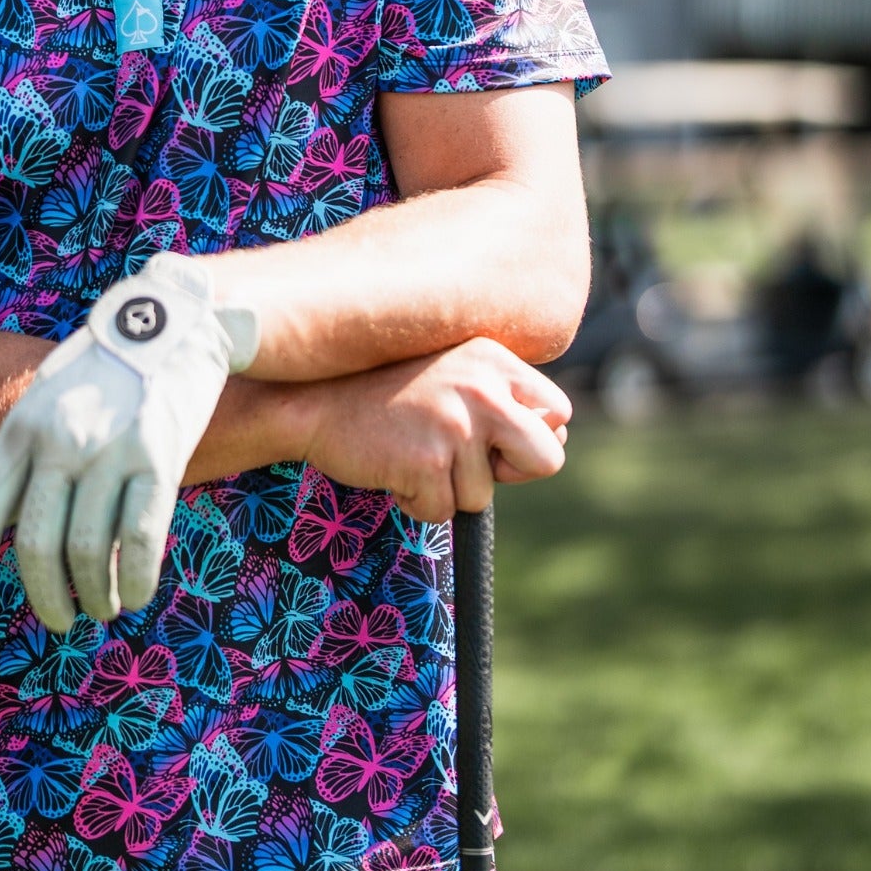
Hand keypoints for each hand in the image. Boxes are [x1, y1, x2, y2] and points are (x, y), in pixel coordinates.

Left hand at [0, 254, 257, 631]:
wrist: (177, 319)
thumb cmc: (109, 367)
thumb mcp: (48, 396)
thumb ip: (27, 452)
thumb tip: (10, 527)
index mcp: (22, 426)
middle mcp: (60, 440)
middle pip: (36, 544)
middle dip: (45, 596)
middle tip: (59, 619)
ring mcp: (110, 448)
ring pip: (89, 551)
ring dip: (95, 594)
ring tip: (103, 607)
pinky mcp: (160, 456)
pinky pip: (142, 537)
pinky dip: (138, 579)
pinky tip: (138, 592)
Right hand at [300, 336, 569, 522]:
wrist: (312, 399)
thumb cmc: (385, 392)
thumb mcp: (451, 371)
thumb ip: (499, 395)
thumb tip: (556, 439)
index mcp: (494, 359)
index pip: (559, 413)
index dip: (531, 438)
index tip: (494, 440)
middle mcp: (483, 387)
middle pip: (548, 459)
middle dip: (511, 473)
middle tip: (465, 460)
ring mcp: (456, 424)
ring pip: (484, 495)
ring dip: (447, 487)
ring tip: (410, 450)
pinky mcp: (427, 461)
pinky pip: (443, 511)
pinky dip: (417, 501)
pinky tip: (392, 465)